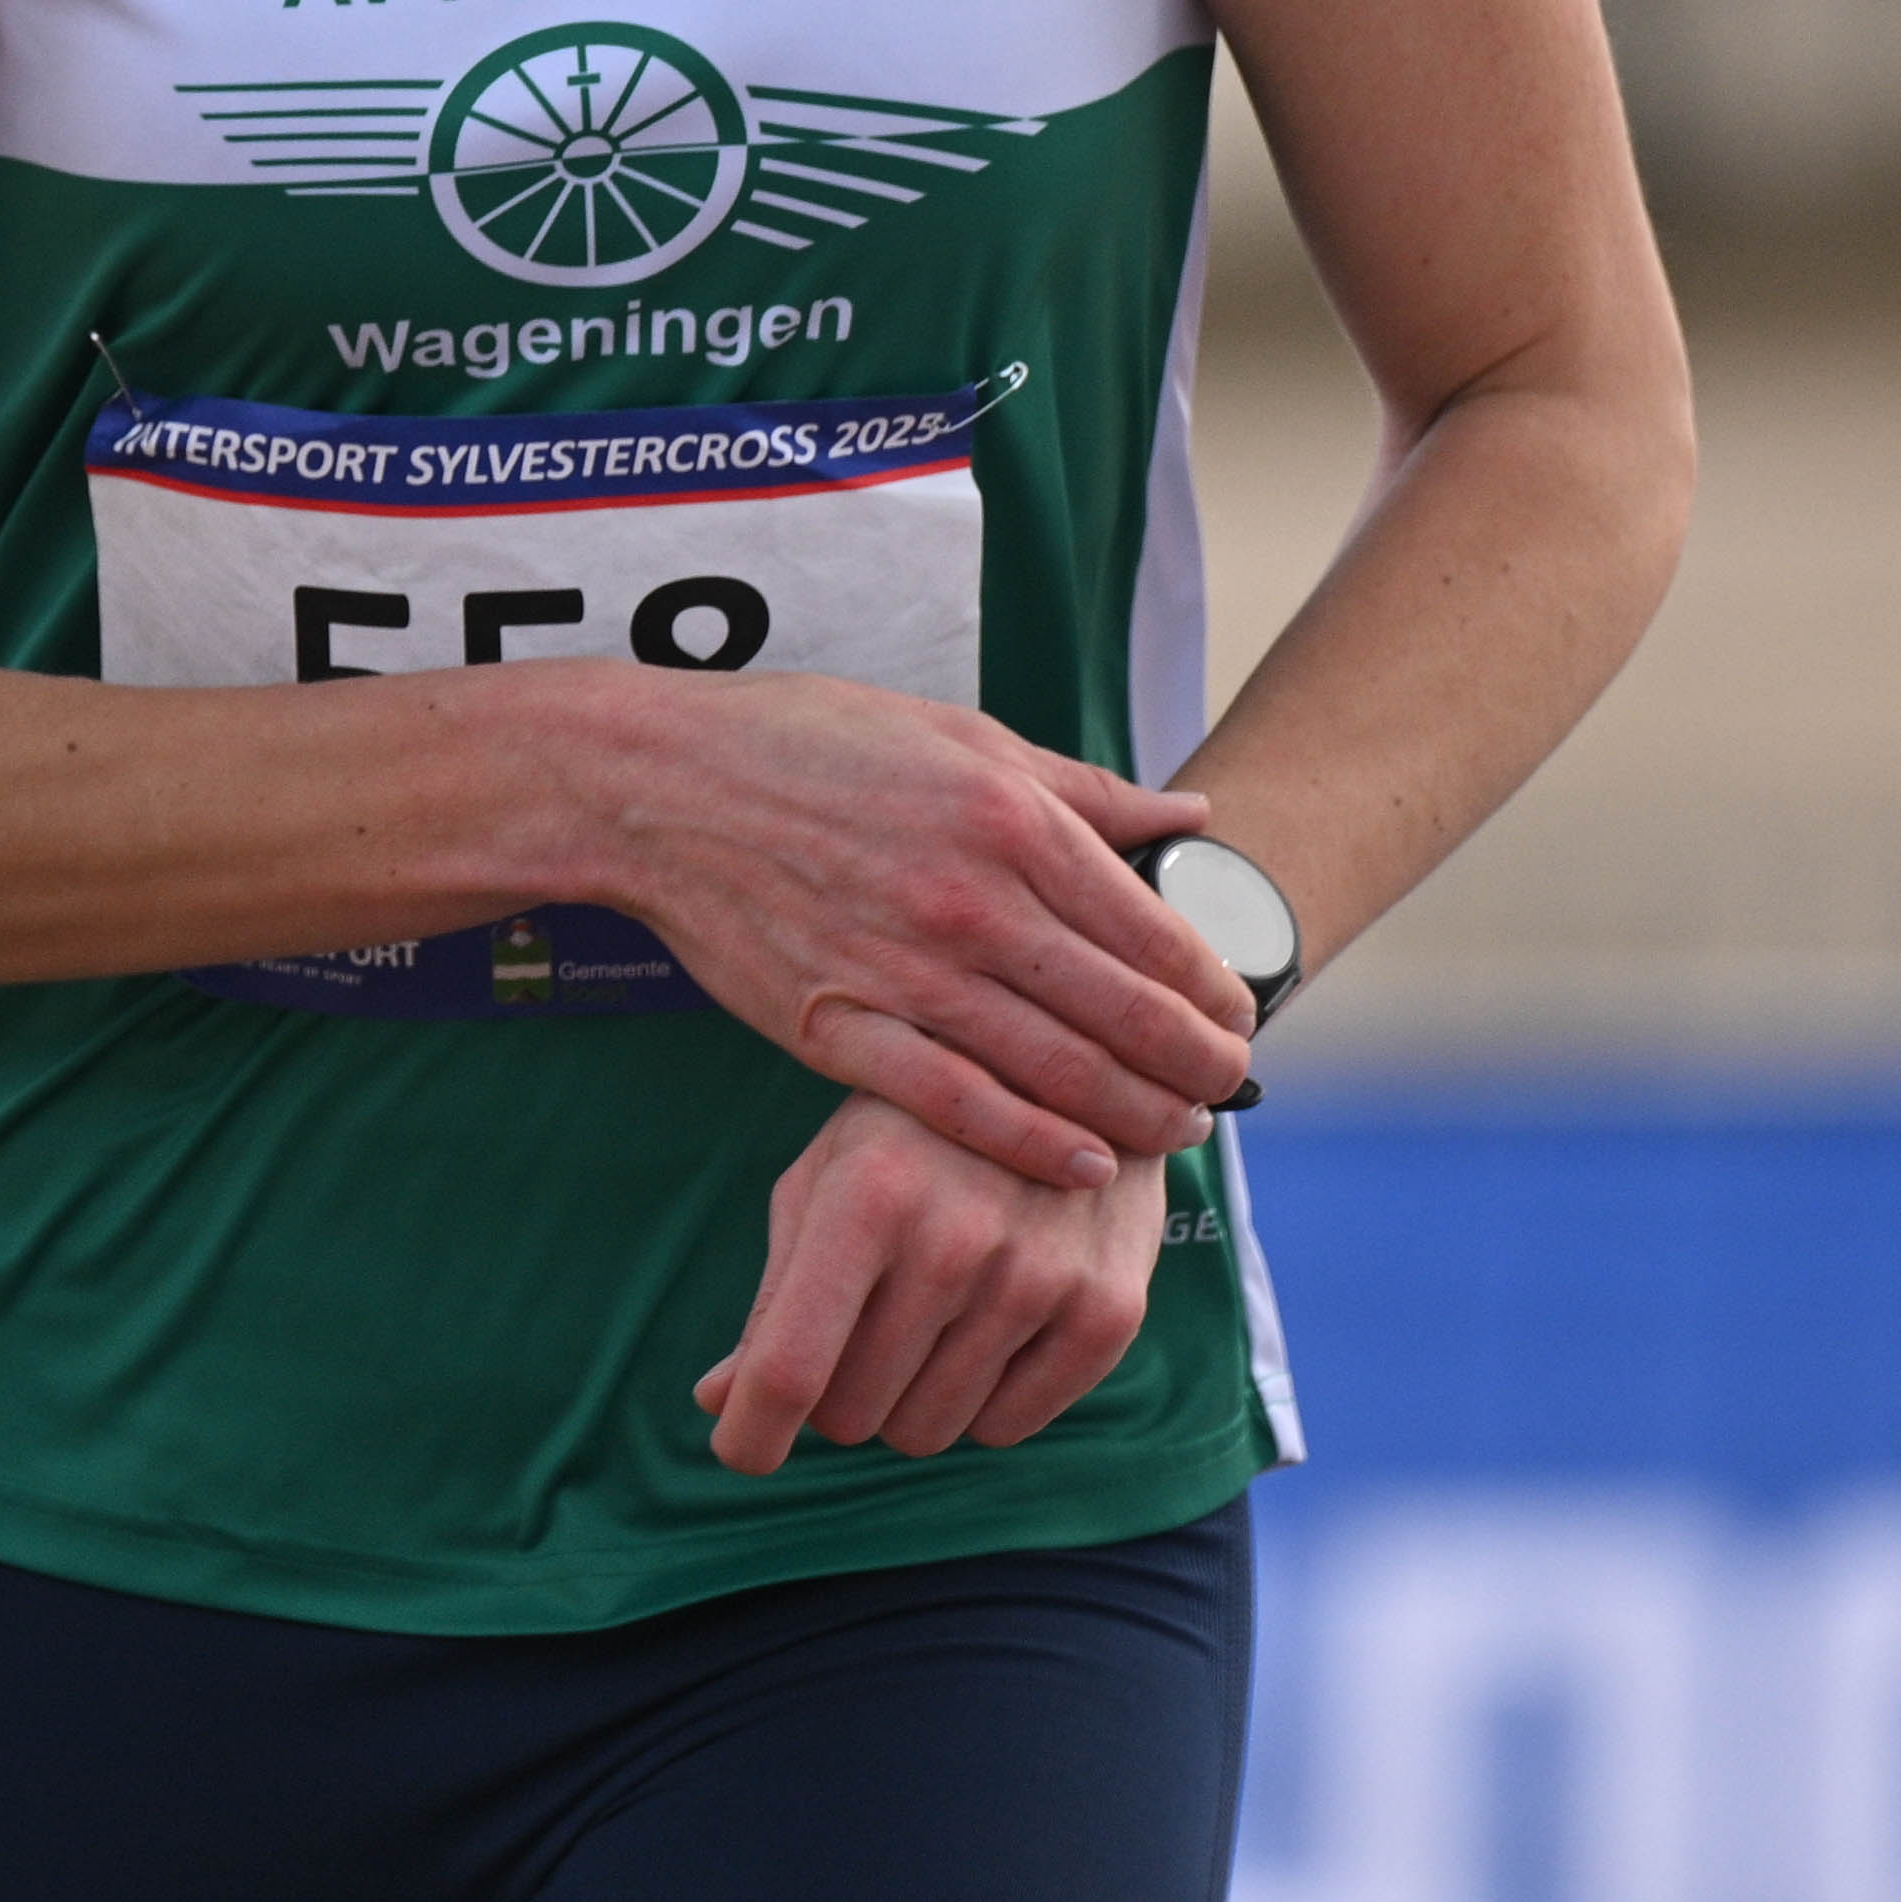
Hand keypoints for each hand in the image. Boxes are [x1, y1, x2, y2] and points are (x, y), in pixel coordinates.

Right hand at [580, 672, 1254, 1186]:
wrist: (663, 784)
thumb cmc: (813, 744)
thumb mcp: (962, 737)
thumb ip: (1082, 790)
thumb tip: (1188, 819)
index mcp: (1011, 820)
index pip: (1152, 930)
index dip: (1212, 989)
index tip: (1237, 1017)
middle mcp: (972, 901)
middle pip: (1123, 1013)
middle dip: (1196, 1065)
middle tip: (1227, 1087)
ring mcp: (904, 971)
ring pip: (1056, 1071)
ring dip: (1136, 1114)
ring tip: (1178, 1131)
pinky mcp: (838, 1027)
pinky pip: (958, 1106)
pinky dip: (1034, 1144)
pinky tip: (1085, 1164)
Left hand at [693, 1092, 1167, 1472]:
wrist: (1072, 1078)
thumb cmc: (913, 1139)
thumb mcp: (827, 1183)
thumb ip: (775, 1296)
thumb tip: (715, 1402)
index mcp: (866, 1197)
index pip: (790, 1369)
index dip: (751, 1435)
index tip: (741, 1450)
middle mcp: (955, 1240)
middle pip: (852, 1416)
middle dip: (839, 1393)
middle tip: (862, 1330)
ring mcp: (1039, 1277)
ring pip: (926, 1431)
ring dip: (909, 1398)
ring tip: (931, 1317)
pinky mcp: (1106, 1312)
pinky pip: (1005, 1429)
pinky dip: (983, 1401)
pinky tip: (993, 1327)